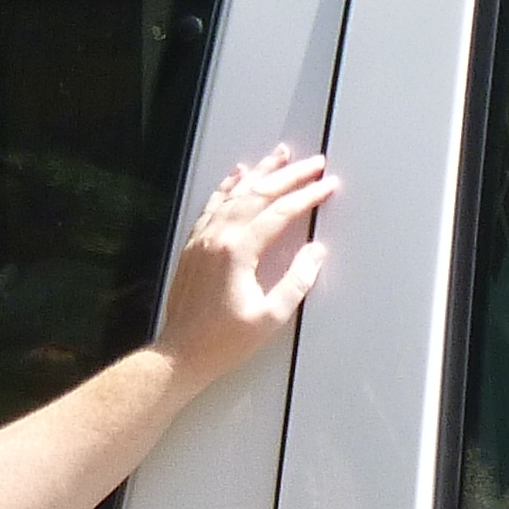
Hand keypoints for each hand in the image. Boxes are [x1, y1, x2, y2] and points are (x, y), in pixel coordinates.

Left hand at [152, 146, 336, 386]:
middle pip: (258, 194)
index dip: (307, 196)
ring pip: (235, 194)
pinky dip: (228, 187)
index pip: (280, 212)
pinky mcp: (194, 246)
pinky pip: (213, 205)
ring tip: (280, 154)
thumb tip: (316, 252)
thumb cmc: (223, 342)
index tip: (327, 186)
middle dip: (289, 175)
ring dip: (260, 172)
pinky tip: (237, 174)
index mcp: (238, 251)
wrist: (180, 353)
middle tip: (314, 163)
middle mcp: (218, 237)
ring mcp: (203, 239)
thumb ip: (296, 281)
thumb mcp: (270, 317)